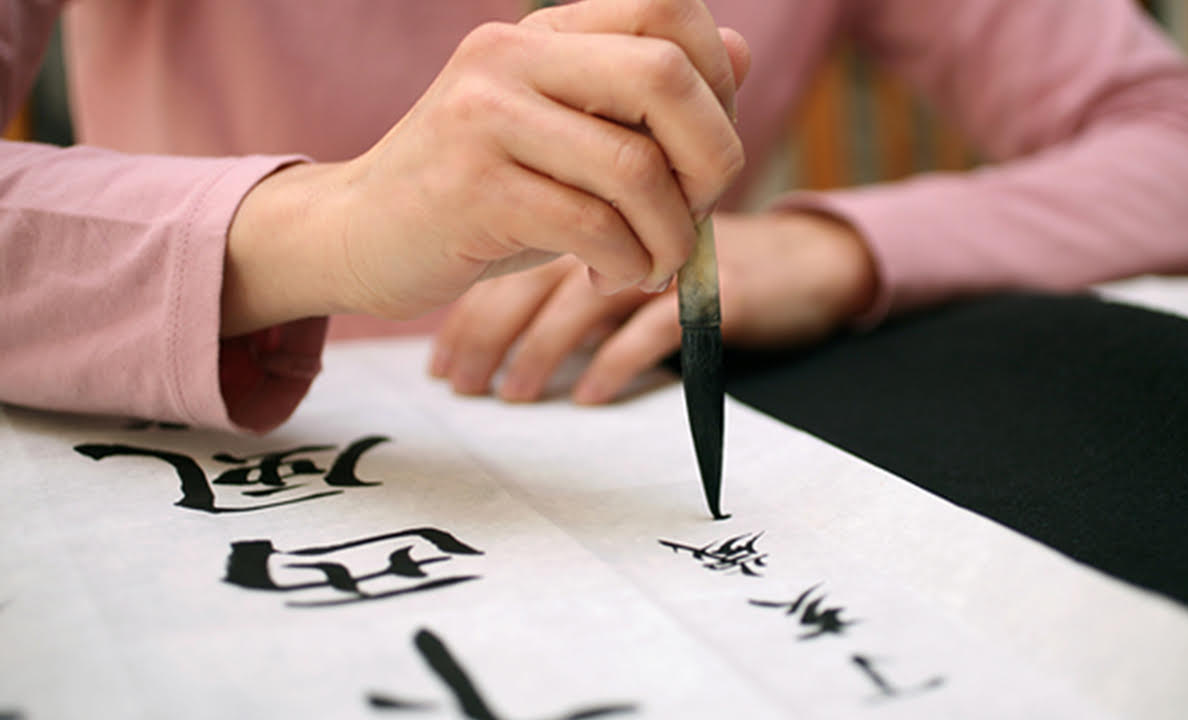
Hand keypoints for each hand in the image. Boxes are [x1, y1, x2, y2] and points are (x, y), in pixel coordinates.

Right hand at [221, 0, 750, 336]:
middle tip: (699, 211)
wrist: (356, 234)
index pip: (670, 11)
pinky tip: (613, 276)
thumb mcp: (564, 132)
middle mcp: (512, 56)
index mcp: (542, 31)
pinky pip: (593, 226)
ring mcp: (486, 117)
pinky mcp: (473, 188)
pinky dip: (626, 263)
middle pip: (666, 75)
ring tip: (653, 263)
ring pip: (636, 167)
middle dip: (712, 157)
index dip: (720, 84)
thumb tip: (740, 54)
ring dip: (670, 234)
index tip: (705, 152)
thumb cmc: (479, 191)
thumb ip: (640, 97)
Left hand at [431, 210, 877, 402]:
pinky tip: (590, 395)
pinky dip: (617, 361)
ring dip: (541, 351)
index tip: (440, 364)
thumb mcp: (626, 262)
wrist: (805, 260)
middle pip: (533, 275)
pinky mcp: (717, 290)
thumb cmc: (700, 268)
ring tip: (513, 394)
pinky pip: (654, 327)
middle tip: (459, 385)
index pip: (509, 254)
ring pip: (584, 300)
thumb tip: (493, 334)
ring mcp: (670, 256)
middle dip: (487, 334)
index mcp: (593, 211)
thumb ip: (566, 278)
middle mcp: (624, 225)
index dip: (469, 309)